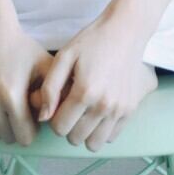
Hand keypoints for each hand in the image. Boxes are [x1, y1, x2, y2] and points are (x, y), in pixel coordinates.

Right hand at [0, 21, 53, 146]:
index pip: (24, 138)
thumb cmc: (20, 48)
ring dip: (1, 124)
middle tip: (21, 108)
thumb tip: (52, 120)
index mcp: (11, 96)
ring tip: (7, 104)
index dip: (32, 129)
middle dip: (17, 127)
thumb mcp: (45, 65)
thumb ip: (55, 94)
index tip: (33, 116)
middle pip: (7, 137)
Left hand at [34, 17, 157, 151]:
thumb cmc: (92, 40)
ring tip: (83, 112)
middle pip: (75, 139)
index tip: (58, 103)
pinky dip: (102, 130)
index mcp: (84, 91)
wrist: (125, 31)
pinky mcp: (130, 110)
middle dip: (68, 126)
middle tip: (70, 106)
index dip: (53, 118)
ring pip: (94, 144)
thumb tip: (44, 117)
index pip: (59, 127)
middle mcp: (103, 105)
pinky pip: (111, 137)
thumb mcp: (64, 56)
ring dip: (85, 132)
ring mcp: (119, 109)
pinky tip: (98, 111)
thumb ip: (50, 87)